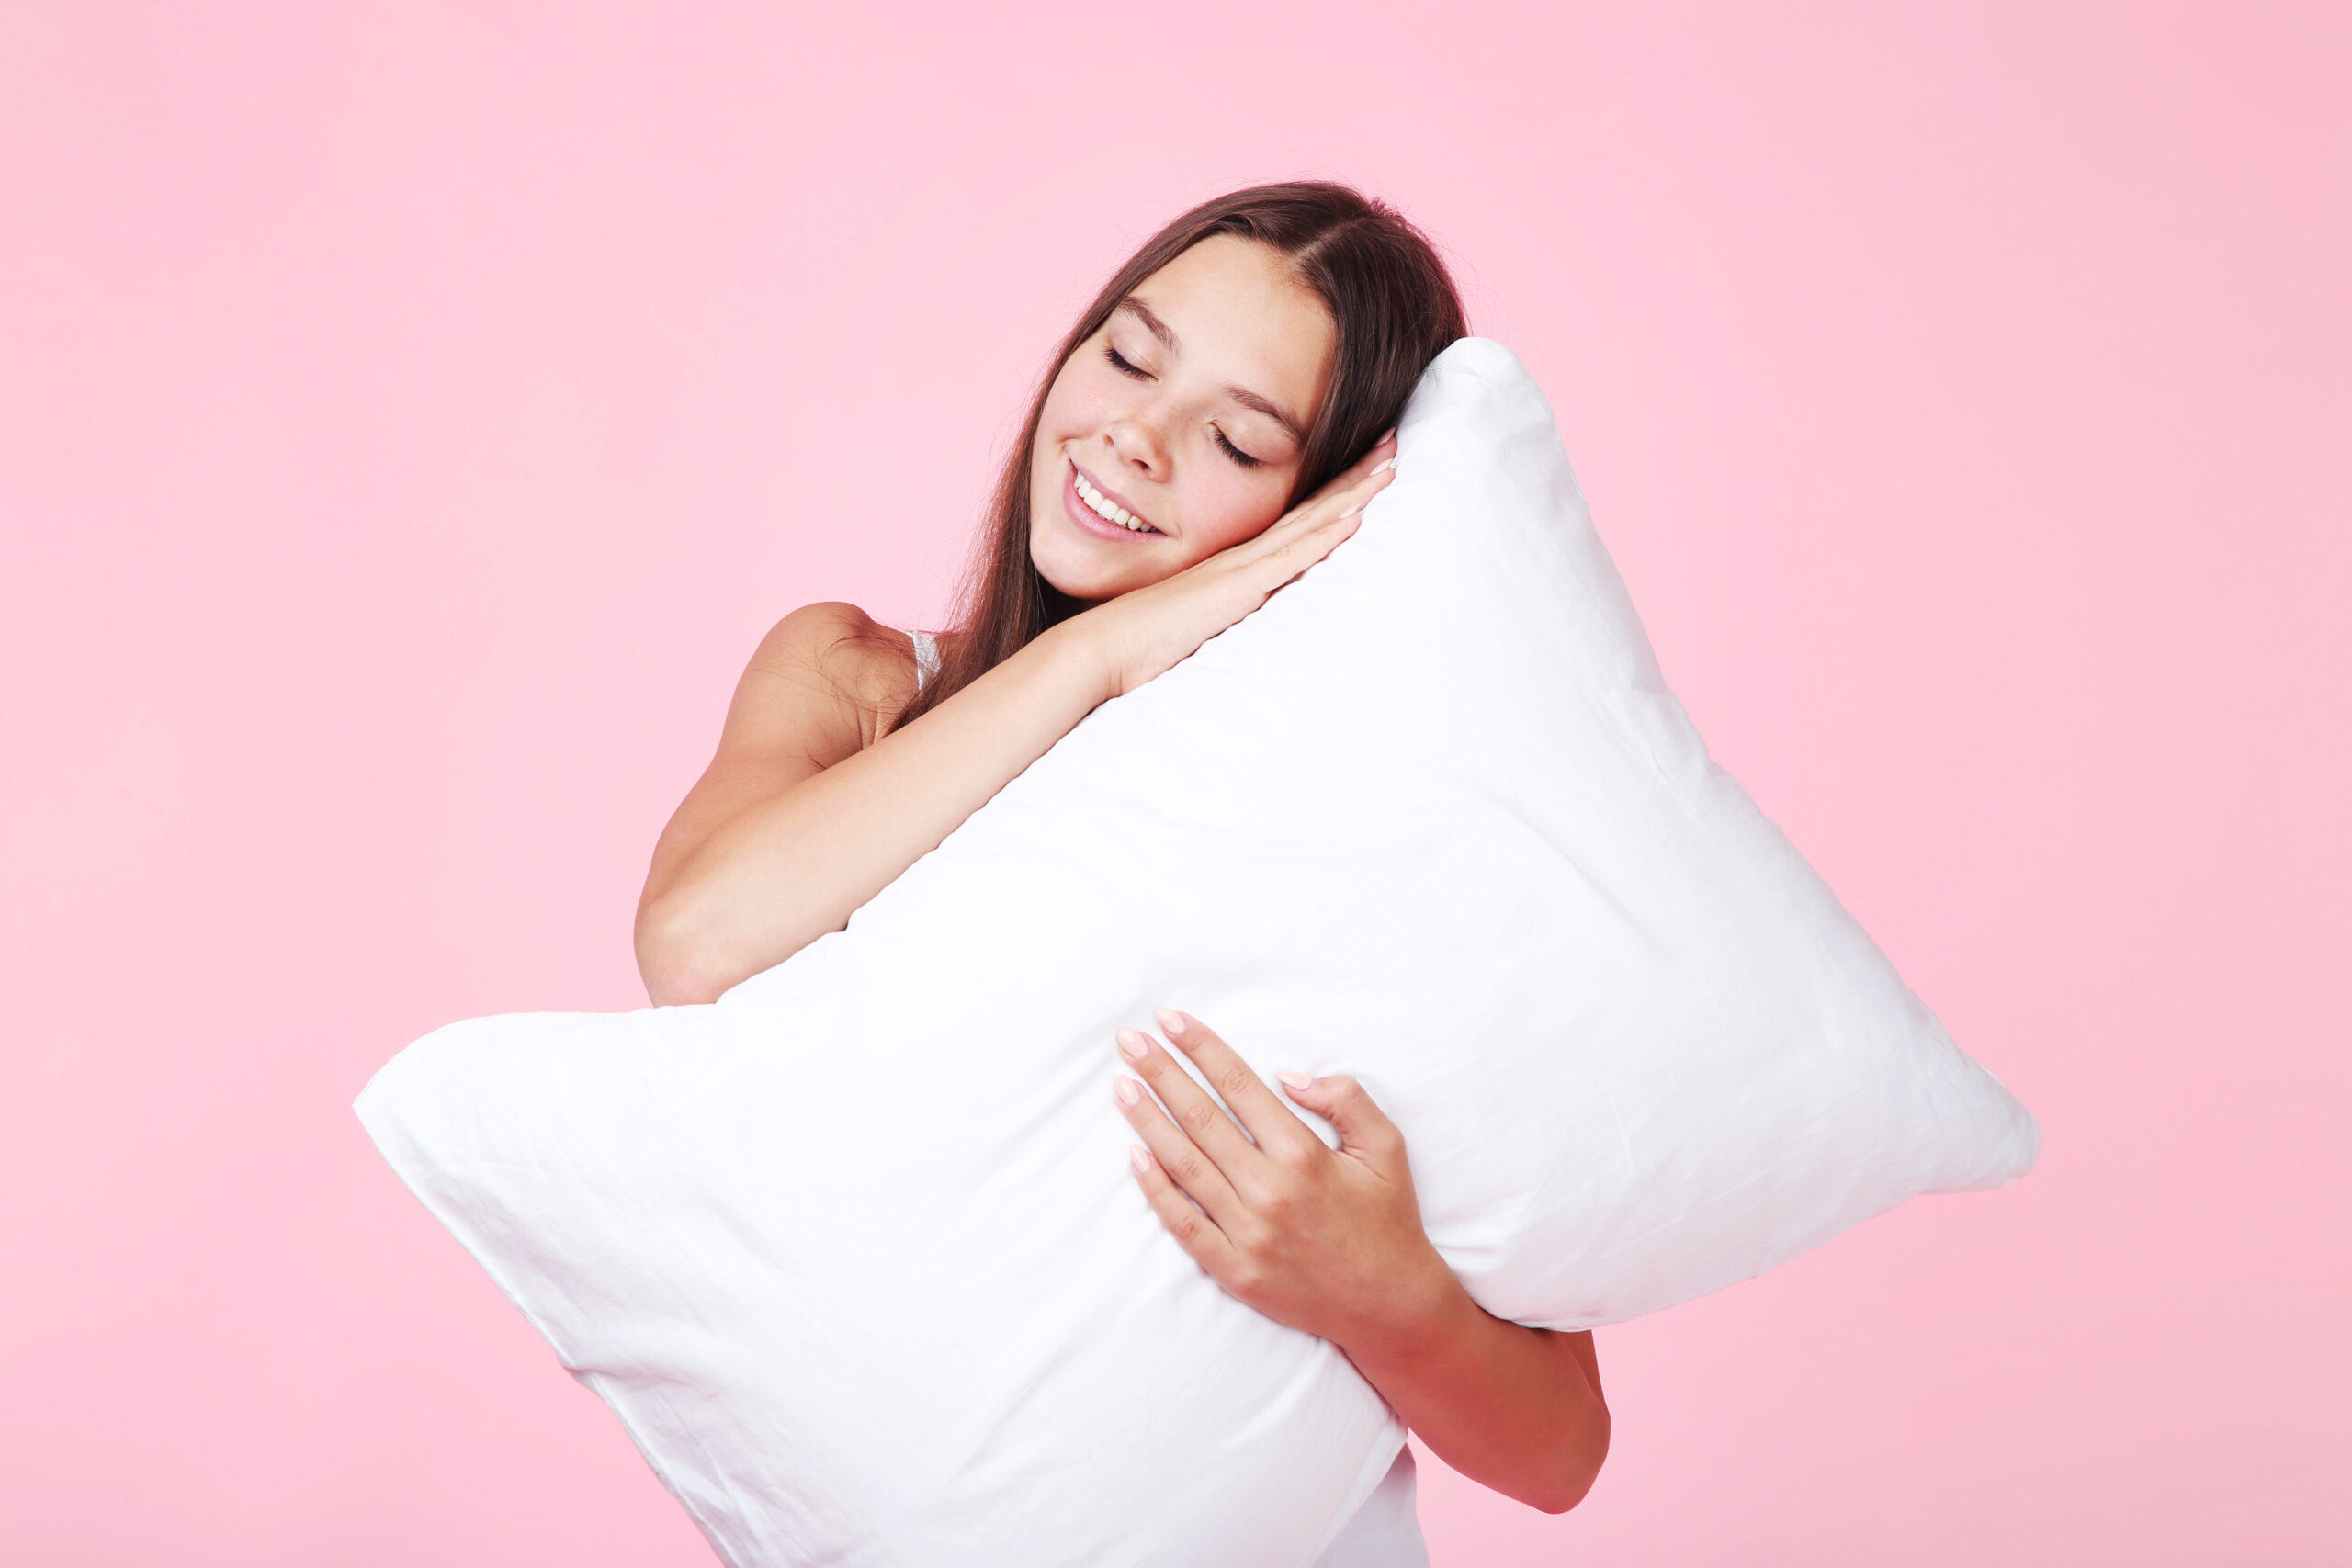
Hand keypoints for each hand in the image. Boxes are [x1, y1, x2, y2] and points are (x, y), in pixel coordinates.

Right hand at [1067, 433, 1396, 700]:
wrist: (1100, 649)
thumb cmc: (1136, 641)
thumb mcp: (1190, 620)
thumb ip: (1216, 613)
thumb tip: (1235, 619)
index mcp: (1232, 563)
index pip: (1294, 519)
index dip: (1332, 491)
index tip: (1366, 466)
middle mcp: (1241, 556)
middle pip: (1310, 508)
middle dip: (1354, 476)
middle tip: (1392, 442)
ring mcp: (1240, 569)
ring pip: (1309, 523)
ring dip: (1352, 495)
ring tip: (1390, 467)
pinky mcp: (1237, 590)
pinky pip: (1291, 557)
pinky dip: (1325, 534)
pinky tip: (1356, 516)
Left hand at [1111, 1006, 1458, 1356]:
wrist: (1391, 1307)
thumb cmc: (1389, 1221)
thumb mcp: (1387, 1148)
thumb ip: (1346, 1100)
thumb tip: (1289, 1077)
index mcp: (1305, 1156)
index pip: (1239, 1087)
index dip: (1202, 1049)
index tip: (1170, 1020)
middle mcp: (1270, 1191)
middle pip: (1201, 1119)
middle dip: (1161, 1073)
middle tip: (1129, 1041)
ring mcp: (1248, 1234)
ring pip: (1184, 1166)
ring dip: (1148, 1121)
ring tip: (1121, 1086)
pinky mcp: (1235, 1272)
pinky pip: (1183, 1224)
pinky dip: (1155, 1190)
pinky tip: (1134, 1156)